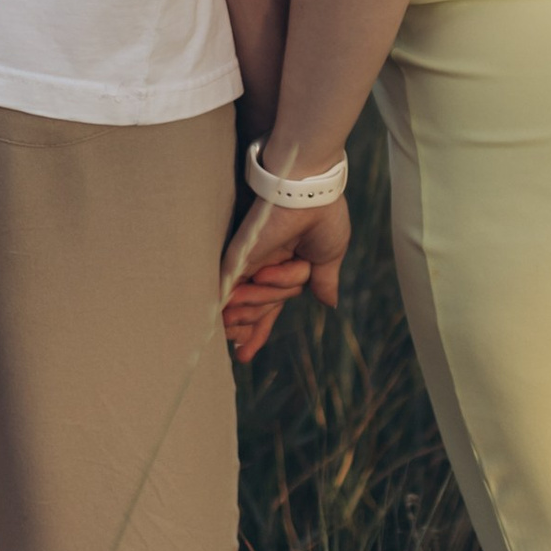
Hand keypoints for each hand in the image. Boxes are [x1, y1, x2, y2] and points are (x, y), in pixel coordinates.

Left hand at [217, 196, 350, 363]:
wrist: (309, 195)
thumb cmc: (324, 217)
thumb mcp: (329, 256)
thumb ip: (323, 281)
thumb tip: (329, 303)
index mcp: (288, 270)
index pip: (268, 309)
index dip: (256, 333)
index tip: (242, 356)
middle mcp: (265, 269)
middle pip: (258, 311)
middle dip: (251, 325)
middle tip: (243, 335)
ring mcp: (251, 264)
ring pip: (249, 304)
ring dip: (255, 304)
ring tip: (264, 280)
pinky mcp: (240, 256)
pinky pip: (231, 287)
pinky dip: (226, 300)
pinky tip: (221, 315)